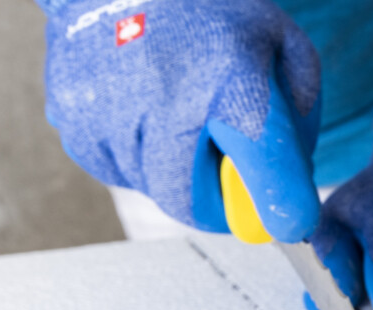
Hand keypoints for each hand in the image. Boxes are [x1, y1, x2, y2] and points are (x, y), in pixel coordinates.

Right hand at [42, 0, 321, 240]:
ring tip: (179, 108)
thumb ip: (298, 129)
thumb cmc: (213, 16)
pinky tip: (145, 105)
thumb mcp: (282, 52)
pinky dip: (140, 154)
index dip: (281, 202)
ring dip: (177, 169)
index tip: (291, 225)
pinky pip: (121, 172)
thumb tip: (288, 203)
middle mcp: (165, 98)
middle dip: (216, 196)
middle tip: (225, 156)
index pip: (264, 163)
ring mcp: (109, 114)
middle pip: (195, 204)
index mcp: (233, 80)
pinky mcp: (74, 123)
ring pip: (156, 191)